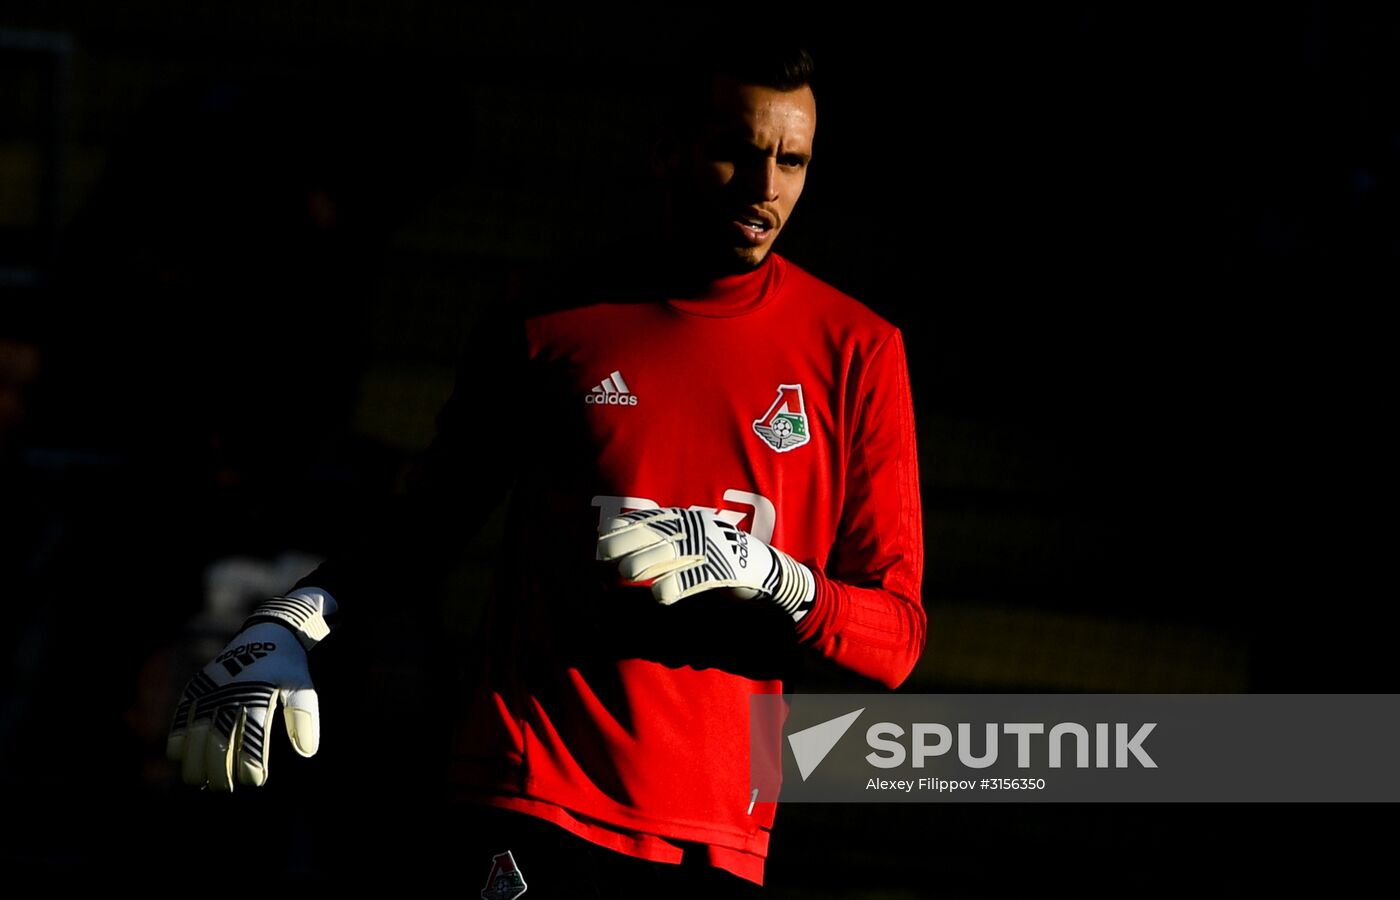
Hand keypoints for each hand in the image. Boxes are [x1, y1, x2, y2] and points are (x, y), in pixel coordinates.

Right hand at [167, 591, 332, 790]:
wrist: (269, 633)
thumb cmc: (288, 667)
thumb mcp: (302, 687)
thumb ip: (303, 718)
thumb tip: (307, 752)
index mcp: (260, 692)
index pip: (254, 734)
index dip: (251, 761)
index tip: (255, 781)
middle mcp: (232, 691)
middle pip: (221, 737)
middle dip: (220, 768)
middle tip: (225, 789)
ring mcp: (212, 688)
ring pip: (198, 730)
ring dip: (194, 758)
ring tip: (198, 781)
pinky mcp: (198, 685)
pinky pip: (181, 712)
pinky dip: (177, 734)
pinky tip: (177, 756)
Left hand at [597, 507, 814, 620]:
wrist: (766, 569)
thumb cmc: (719, 556)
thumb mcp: (691, 540)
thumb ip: (661, 540)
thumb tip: (619, 545)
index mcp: (686, 519)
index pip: (646, 519)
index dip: (621, 529)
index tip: (600, 540)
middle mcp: (696, 528)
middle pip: (651, 534)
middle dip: (624, 545)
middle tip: (604, 559)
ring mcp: (710, 548)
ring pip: (668, 553)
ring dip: (643, 563)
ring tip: (627, 574)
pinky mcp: (723, 570)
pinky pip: (692, 578)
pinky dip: (673, 587)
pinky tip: (660, 596)